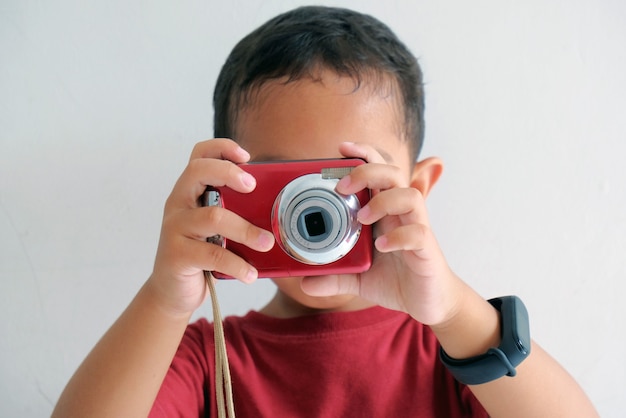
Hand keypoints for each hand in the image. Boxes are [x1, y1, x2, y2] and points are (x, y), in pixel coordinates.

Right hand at [146, 139, 274, 315]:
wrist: (173, 292)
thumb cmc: (202, 255)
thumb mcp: (218, 229)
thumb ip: (236, 213)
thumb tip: (276, 206)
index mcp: (190, 192)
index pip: (199, 155)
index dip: (221, 148)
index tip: (247, 156)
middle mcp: (179, 204)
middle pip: (198, 172)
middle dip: (229, 173)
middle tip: (253, 187)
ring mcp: (175, 228)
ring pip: (213, 216)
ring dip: (246, 229)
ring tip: (267, 242)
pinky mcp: (176, 255)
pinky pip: (212, 254)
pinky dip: (237, 264)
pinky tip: (250, 273)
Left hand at [300, 142, 462, 325]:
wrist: (429, 304)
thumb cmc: (397, 280)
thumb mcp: (359, 278)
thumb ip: (334, 277)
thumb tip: (305, 283)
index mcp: (385, 212)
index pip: (379, 170)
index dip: (364, 154)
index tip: (341, 148)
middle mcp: (402, 215)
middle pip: (394, 173)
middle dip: (367, 171)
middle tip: (342, 186)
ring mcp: (416, 230)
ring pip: (410, 196)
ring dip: (383, 200)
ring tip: (362, 218)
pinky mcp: (426, 250)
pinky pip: (418, 233)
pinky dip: (398, 236)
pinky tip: (382, 245)